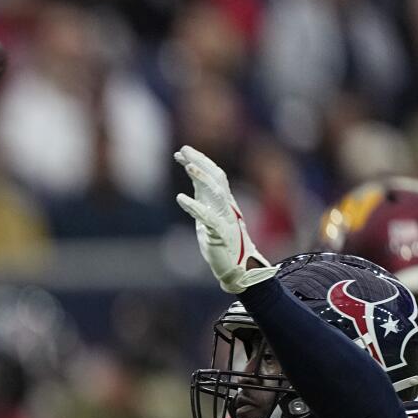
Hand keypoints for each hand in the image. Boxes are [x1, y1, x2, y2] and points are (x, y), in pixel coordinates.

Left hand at [173, 145, 274, 293]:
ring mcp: (225, 218)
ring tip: (187, 166)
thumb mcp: (208, 213)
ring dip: (202, 177)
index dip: (199, 161)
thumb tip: (193, 174)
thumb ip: (203, 195)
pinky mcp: (220, 233)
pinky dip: (194, 206)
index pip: (214, 174)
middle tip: (183, 149)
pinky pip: (208, 217)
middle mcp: (227, 206)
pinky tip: (180, 198)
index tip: (181, 152)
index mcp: (224, 201)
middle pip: (217, 176)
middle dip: (200, 161)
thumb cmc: (221, 240)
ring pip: (217, 192)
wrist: (237, 267)